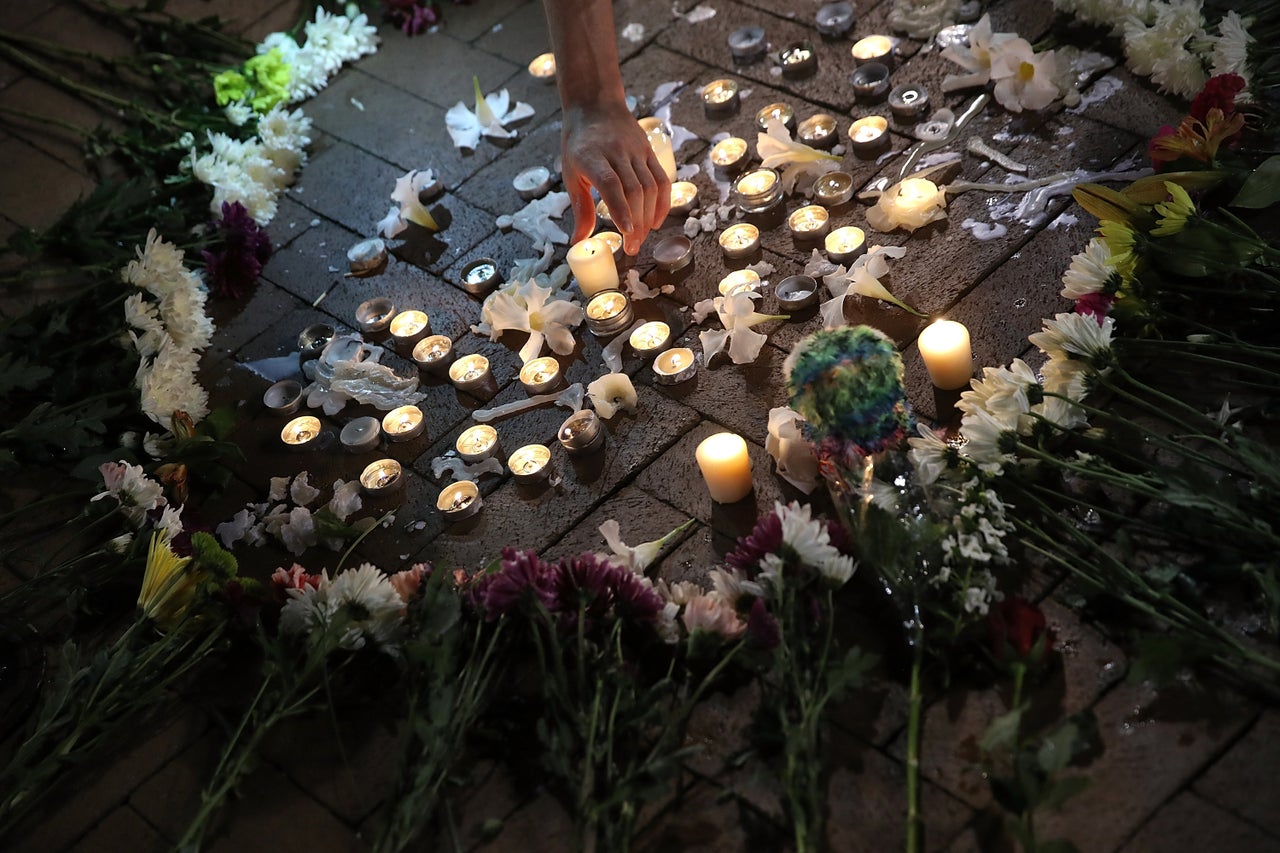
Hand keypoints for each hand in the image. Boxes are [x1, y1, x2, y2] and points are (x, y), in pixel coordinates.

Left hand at [561, 101, 670, 254]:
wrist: (595, 105)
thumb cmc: (578, 144)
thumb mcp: (571, 174)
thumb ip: (580, 208)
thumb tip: (578, 242)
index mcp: (591, 157)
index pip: (611, 183)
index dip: (620, 208)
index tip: (626, 231)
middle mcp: (616, 152)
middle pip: (634, 190)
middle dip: (636, 223)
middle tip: (632, 247)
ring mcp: (635, 150)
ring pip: (650, 187)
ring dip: (649, 216)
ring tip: (642, 237)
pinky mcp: (649, 151)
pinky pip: (662, 179)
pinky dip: (662, 202)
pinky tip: (656, 221)